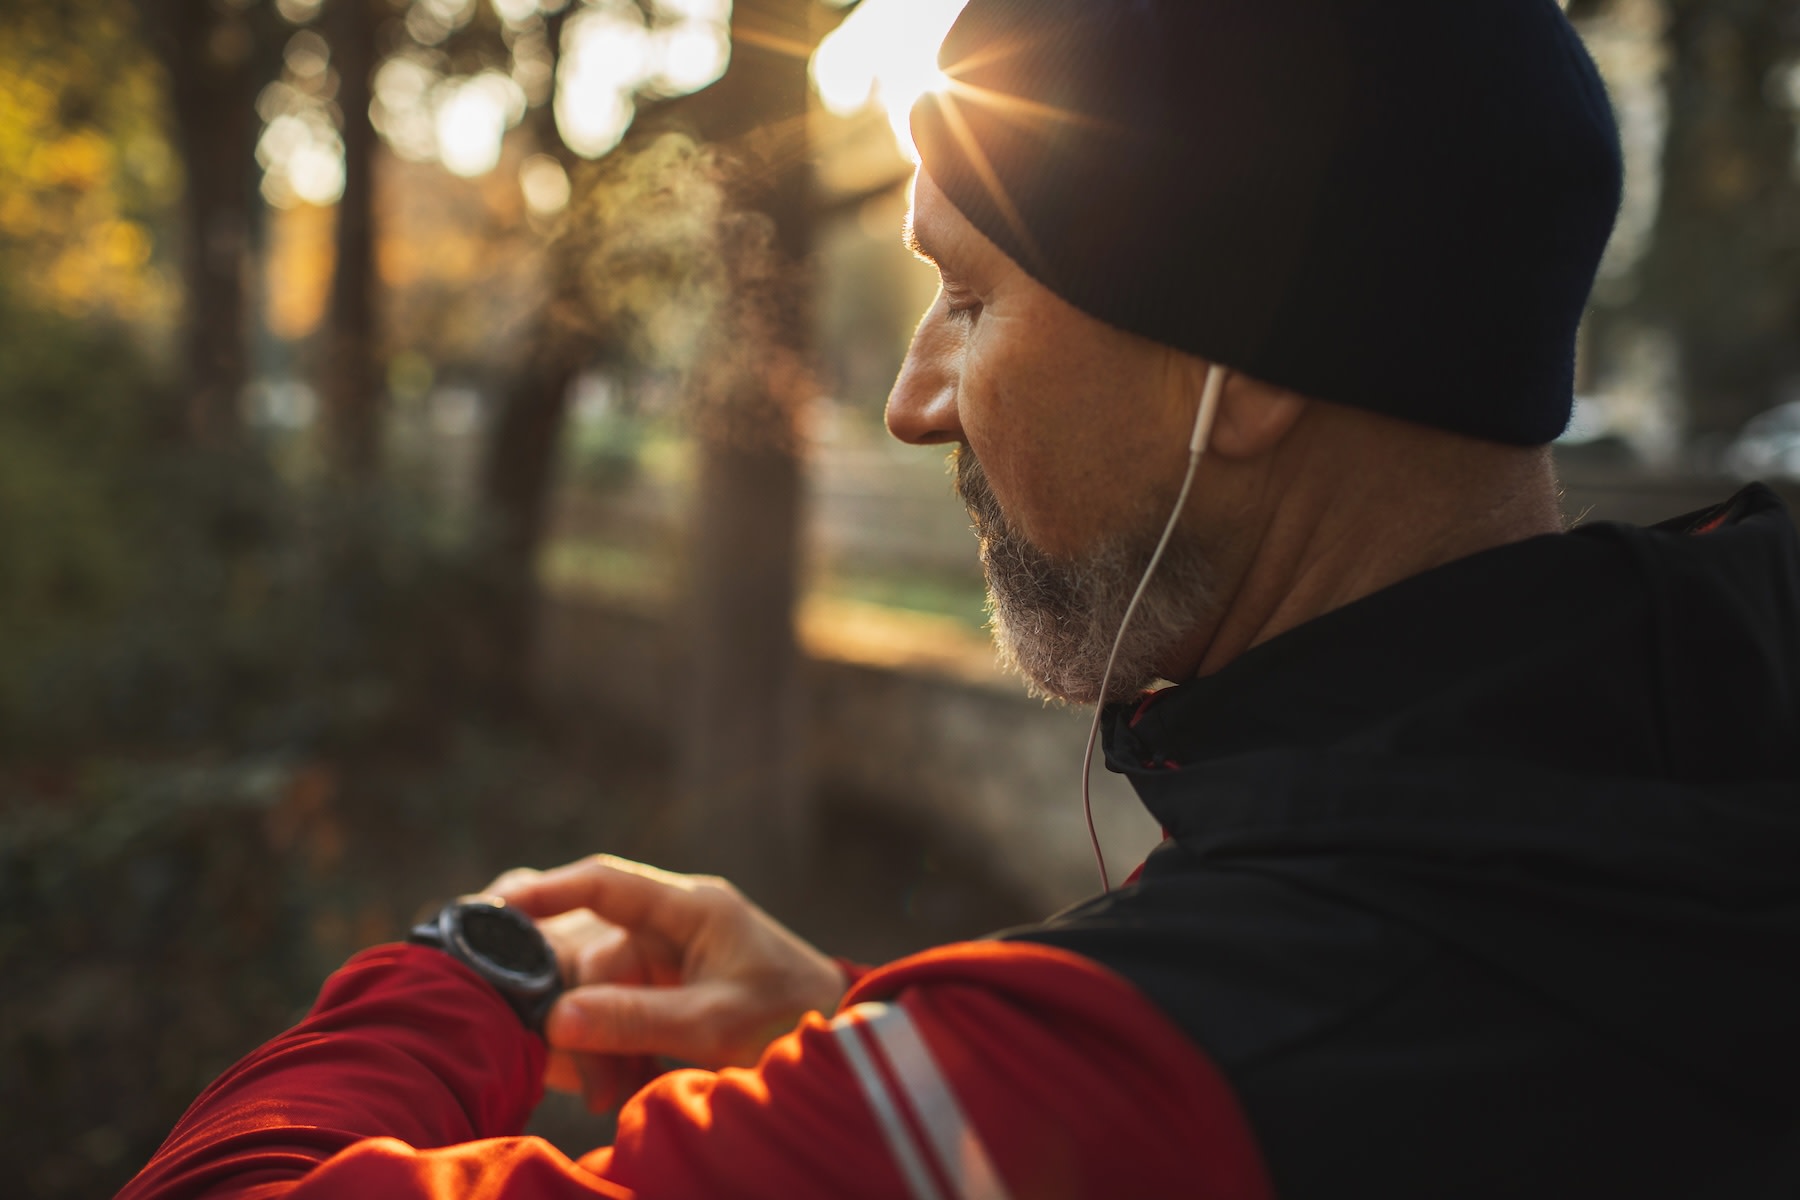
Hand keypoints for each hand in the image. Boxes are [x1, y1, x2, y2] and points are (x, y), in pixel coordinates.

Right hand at [488, 856, 846, 1103]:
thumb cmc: (789, 1017)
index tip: (495, 910)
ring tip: (609, 1094)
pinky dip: (605, 1056)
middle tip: (587, 1082)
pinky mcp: (657, 995)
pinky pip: (606, 1016)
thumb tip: (556, 1020)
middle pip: (586, 956)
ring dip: (592, 1048)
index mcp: (691, 908)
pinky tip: (612, 1090)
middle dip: (576, 1020)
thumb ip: (638, 1019)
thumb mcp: (716, 1023)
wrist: (836, 1046)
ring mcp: (661, 961)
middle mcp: (668, 926)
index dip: (547, 891)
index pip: (605, 882)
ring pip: (591, 994)